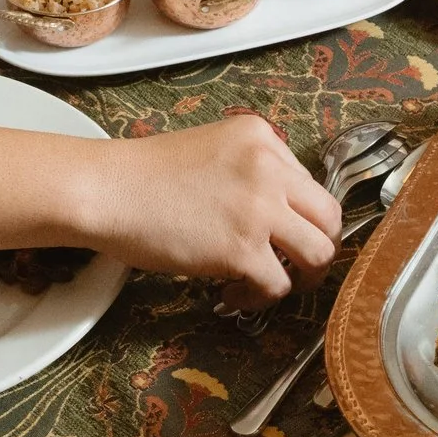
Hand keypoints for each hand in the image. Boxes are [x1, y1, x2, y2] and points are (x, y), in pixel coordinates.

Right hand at [86, 115, 342, 298]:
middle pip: (331, 218)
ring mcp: (259, 209)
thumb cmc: (145, 176)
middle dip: (320, 247)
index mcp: (263, 138)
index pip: (311, 184)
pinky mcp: (242, 249)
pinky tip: (233, 295)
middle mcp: (270, 169)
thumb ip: (251, 169)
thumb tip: (277, 210)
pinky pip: (278, 285)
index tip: (282, 235)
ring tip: (273, 284)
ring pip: (319, 254)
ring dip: (302, 277)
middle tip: (297, 266)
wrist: (106, 190)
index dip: (301, 217)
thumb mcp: (212, 147)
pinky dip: (260, 298)